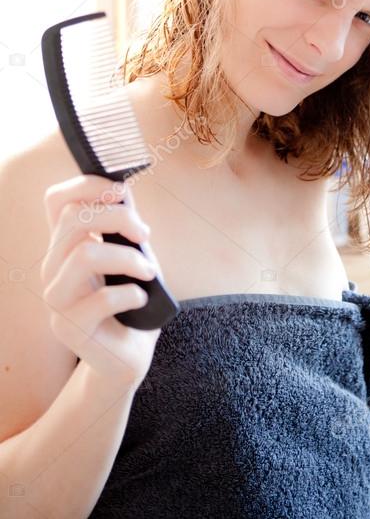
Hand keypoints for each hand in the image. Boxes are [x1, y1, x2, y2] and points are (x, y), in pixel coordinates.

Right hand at [41, 174, 163, 388]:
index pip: (56, 200)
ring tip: (148, 271)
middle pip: (74, 218)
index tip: (121, 191)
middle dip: (119, 216)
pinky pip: (101, 299)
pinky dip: (130, 293)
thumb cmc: (131, 297)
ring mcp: (56, 299)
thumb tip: (123, 189)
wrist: (128, 353)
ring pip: (85, 255)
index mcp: (65, 244)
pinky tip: (140, 298)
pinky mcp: (69, 329)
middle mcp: (53, 268)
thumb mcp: (132, 253)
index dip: (86, 185)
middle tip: (145, 233)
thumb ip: (124, 225)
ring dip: (127, 257)